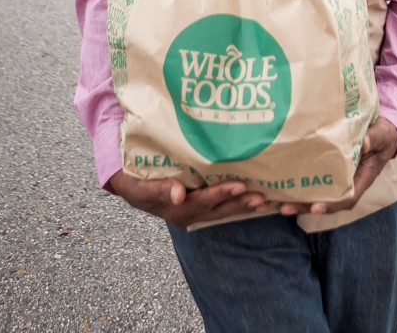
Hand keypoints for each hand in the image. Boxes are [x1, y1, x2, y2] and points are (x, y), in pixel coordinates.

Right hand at [109, 170, 275, 228]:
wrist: (131, 185)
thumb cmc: (135, 183)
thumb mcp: (141, 187)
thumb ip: (159, 190)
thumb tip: (178, 195)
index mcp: (178, 209)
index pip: (204, 201)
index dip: (222, 194)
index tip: (239, 185)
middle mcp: (191, 213)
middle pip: (220, 208)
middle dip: (241, 202)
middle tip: (262, 196)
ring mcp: (197, 210)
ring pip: (224, 209)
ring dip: (244, 205)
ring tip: (265, 200)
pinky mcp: (201, 204)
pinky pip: (223, 205)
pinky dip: (239, 201)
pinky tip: (255, 196)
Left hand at [279, 117, 396, 216]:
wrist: (380, 130)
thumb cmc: (382, 135)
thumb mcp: (382, 136)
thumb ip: (374, 139)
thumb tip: (363, 143)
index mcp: (361, 179)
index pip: (346, 198)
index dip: (331, 205)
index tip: (316, 207)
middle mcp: (345, 182)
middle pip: (324, 201)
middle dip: (304, 206)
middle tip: (285, 207)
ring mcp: (334, 176)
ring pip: (314, 193)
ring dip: (295, 199)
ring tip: (274, 202)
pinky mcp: (325, 167)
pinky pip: (310, 178)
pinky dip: (294, 183)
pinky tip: (277, 184)